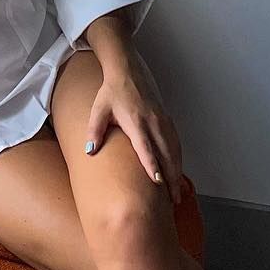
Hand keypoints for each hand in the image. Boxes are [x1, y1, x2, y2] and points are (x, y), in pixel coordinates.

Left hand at [84, 52, 185, 204]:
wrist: (127, 71)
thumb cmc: (112, 92)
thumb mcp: (98, 110)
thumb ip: (94, 130)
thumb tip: (90, 150)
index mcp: (136, 121)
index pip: (146, 147)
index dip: (152, 165)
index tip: (158, 182)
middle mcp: (152, 122)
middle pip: (166, 153)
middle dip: (171, 177)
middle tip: (173, 198)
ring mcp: (162, 120)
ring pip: (175, 149)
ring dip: (178, 170)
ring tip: (178, 191)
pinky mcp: (166, 119)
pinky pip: (176, 142)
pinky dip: (179, 158)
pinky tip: (178, 170)